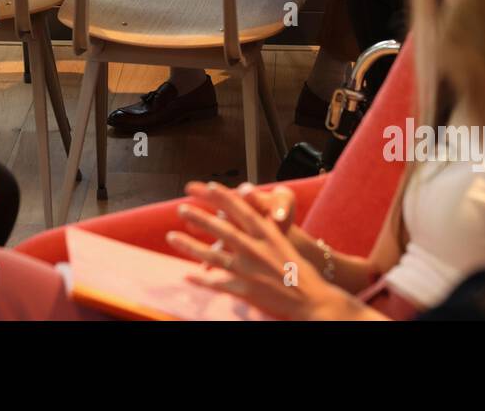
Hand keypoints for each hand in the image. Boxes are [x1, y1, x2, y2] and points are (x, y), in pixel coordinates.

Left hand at [166, 183, 367, 319]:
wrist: (313, 299)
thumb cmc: (300, 269)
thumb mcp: (284, 242)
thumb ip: (265, 229)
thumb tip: (252, 217)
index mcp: (268, 234)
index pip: (242, 210)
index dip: (223, 197)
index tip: (207, 186)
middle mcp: (256, 248)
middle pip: (222, 228)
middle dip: (198, 217)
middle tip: (181, 208)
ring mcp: (249, 270)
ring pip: (212, 255)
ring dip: (189, 245)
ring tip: (171, 237)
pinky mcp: (245, 290)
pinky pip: (217, 283)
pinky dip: (201, 279)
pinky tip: (187, 275)